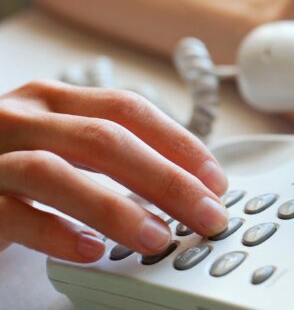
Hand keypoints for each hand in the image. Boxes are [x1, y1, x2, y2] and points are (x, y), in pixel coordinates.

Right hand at [0, 81, 228, 261]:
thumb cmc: (9, 165)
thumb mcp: (61, 143)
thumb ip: (111, 152)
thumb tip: (188, 181)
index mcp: (54, 100)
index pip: (128, 109)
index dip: (178, 142)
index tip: (215, 179)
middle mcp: (22, 119)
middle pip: (104, 139)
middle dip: (166, 179)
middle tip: (206, 214)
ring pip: (57, 173)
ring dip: (116, 207)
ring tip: (157, 238)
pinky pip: (13, 214)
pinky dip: (55, 233)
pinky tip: (90, 251)